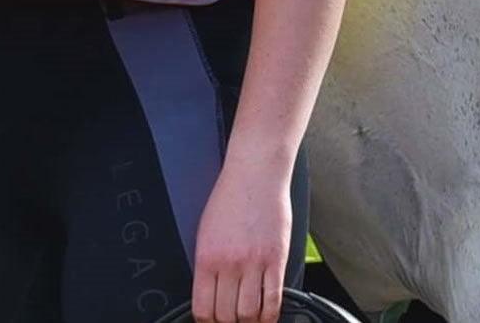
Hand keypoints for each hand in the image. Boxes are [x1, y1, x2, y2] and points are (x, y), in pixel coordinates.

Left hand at [191, 157, 291, 322]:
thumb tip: (209, 294)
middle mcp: (229, 263)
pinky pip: (273, 300)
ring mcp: (254, 263)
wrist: (255, 172)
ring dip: (250, 322)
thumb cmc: (230, 197)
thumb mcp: (206, 229)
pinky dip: (270, 316)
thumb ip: (208, 264)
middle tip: (232, 320)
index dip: (208, 322)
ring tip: (250, 319)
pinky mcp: (276, 259)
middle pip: (227, 316)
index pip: (203, 309)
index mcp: (206, 256)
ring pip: (250, 314)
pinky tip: (267, 314)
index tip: (212, 321)